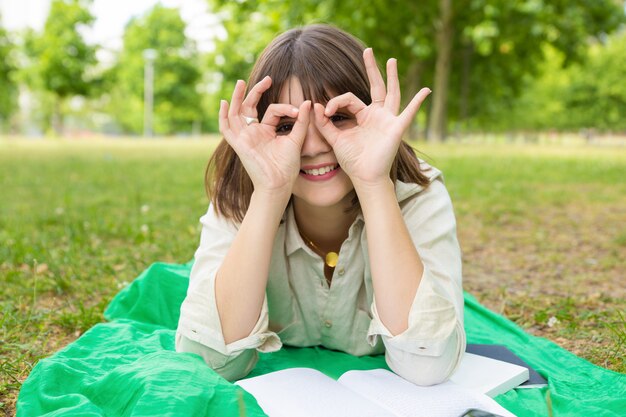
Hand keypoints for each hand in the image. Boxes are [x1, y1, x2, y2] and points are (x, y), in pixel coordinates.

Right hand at [219, 76, 310, 194]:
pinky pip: (226, 129)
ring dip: (237, 98)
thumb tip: (308, 102)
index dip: (285, 107)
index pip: (271, 111)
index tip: (298, 111)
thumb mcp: (296, 140)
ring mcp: (245, 138)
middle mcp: (253, 133)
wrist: (279, 184)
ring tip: (241, 82)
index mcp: (266, 132)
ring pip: (236, 113)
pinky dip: (223, 116)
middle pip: (249, 107)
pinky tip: (224, 103)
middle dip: (256, 91)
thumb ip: (301, 121)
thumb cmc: (287, 167)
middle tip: (267, 79)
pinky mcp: (239, 144)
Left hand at [313, 48, 430, 186]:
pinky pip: (409, 113)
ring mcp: (388, 120)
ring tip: (391, 60)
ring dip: (392, 76)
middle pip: (375, 86)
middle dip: (371, 68)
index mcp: (362, 116)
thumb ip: (324, 123)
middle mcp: (377, 115)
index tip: (326, 112)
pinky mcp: (396, 128)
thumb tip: (314, 104)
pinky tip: (426, 90)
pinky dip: (417, 102)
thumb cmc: (352, 160)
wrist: (364, 177)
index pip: (349, 99)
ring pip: (391, 93)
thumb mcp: (334, 139)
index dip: (336, 102)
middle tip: (367, 50)